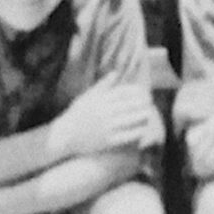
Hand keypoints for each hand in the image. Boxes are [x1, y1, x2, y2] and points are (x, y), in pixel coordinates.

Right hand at [47, 75, 161, 160]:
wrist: (63, 136)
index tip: (143, 91)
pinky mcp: (108, 141)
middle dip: (143, 102)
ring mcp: (106, 127)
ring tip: (149, 114)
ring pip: (133, 119)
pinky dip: (138, 131)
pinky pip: (129, 135)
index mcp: (99, 100)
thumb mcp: (86, 97)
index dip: (136, 91)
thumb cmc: (76, 115)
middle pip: (131, 105)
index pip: (124, 92)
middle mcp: (104, 112)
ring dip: (144, 116)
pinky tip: (143, 129)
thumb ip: (102, 86)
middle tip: (150, 102)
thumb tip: (116, 73)